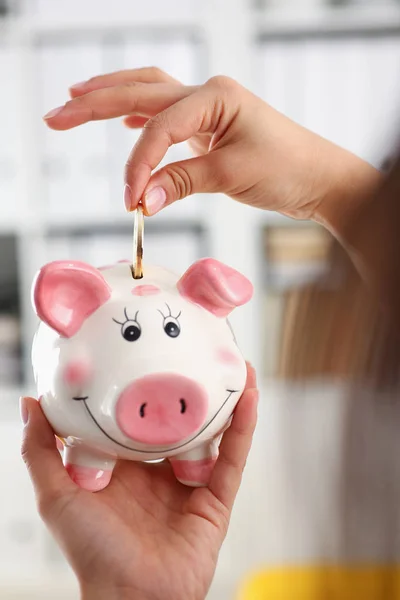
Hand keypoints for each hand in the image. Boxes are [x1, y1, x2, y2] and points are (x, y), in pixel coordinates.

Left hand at [20, 364, 257, 599]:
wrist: (130, 598)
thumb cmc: (91, 551)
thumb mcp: (57, 494)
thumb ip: (40, 451)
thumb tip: (31, 402)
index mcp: (128, 464)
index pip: (139, 415)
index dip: (146, 385)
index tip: (149, 351)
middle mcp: (161, 469)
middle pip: (182, 417)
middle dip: (191, 385)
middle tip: (198, 348)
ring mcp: (191, 481)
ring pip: (214, 431)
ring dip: (227, 398)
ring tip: (235, 362)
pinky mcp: (217, 497)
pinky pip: (233, 456)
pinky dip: (244, 426)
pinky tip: (250, 395)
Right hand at [43, 67, 380, 230]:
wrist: (320, 178)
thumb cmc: (288, 169)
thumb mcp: (231, 175)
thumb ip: (181, 183)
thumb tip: (140, 201)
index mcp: (215, 97)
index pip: (159, 128)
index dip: (138, 164)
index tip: (129, 200)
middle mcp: (208, 95)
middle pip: (141, 91)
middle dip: (96, 102)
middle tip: (58, 114)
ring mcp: (208, 110)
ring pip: (150, 96)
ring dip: (112, 98)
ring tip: (75, 100)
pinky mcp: (209, 128)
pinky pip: (166, 116)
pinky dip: (140, 118)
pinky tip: (123, 122)